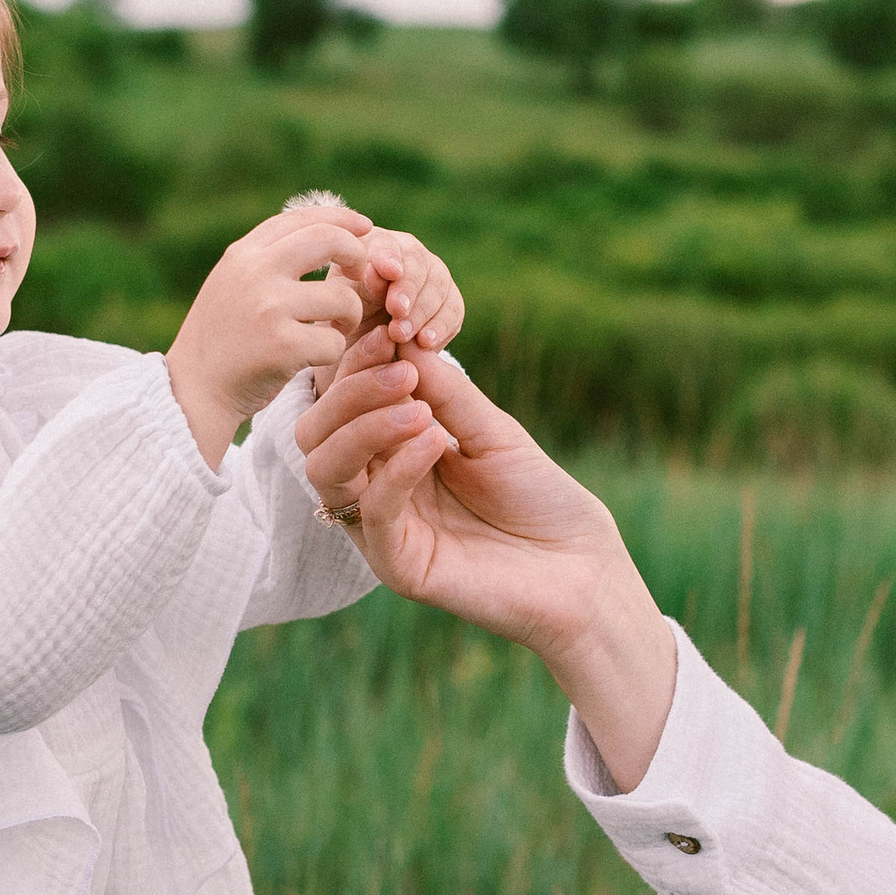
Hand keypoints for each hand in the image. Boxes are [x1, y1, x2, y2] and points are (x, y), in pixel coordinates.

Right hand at [166, 201, 374, 464]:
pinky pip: (334, 341)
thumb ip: (266, 259)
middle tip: (361, 276)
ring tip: (333, 330)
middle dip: (357, 254)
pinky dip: (332, 352)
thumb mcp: (232, 286)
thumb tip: (325, 229)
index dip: (340, 219)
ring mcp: (269, 308)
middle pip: (329, 240)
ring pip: (342, 298)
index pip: (302, 219)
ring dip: (349, 317)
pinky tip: (315, 359)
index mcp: (242, 255)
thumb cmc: (222, 342)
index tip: (364, 228)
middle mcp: (254, 272)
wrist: (193, 393)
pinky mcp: (283, 346)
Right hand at [297, 329, 678, 786]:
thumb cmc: (539, 497)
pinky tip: (434, 440)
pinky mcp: (396, 566)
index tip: (391, 327)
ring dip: (364, 426)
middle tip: (402, 370)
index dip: (359, 361)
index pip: (345, 399)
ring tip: (418, 408)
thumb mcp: (490, 429)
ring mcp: (379, 529)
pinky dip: (398, 469)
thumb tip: (398, 333)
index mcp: (390, 451)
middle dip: (351, 392)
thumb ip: (443, 390)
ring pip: (326, 470)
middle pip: (316, 432)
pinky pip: (373, 511)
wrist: (580, 566)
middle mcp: (374, 487)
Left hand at [339, 219, 463, 359]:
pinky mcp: (449, 300)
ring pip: (438, 285)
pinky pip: (453, 309)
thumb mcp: (343, 303)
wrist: (362, 344)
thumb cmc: (345, 316)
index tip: (391, 272)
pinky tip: (425, 342)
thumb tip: (372, 272)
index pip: (386, 244)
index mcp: (374, 244)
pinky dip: (440, 326)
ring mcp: (433, 274)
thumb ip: (357, 286)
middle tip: (397, 312)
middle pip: (417, 262)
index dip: (389, 257)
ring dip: (421, 312)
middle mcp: (408, 252)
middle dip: (408, 289)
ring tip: (402, 336)